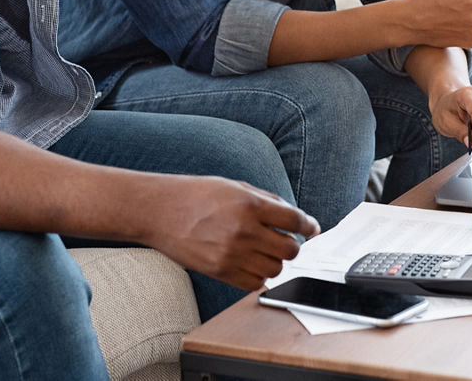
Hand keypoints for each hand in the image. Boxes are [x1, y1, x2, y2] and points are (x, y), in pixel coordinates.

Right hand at [149, 177, 319, 290]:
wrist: (159, 211)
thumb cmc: (196, 195)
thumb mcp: (235, 186)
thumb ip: (267, 201)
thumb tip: (295, 216)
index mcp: (249, 205)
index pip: (294, 220)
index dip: (309, 225)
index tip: (311, 228)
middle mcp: (243, 231)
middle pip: (290, 249)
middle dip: (293, 245)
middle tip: (285, 240)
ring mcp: (231, 254)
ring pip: (275, 269)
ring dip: (276, 261)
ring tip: (264, 251)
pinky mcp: (219, 271)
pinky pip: (254, 283)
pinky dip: (259, 276)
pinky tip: (251, 263)